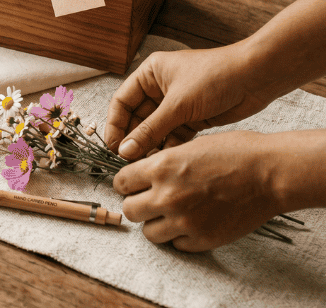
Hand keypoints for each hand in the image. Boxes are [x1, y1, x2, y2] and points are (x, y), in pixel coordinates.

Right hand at [105, 44, 271, 159]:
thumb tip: (125, 150)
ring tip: (146, 164)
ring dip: (150, 146)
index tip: (113, 146)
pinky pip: (173, 136)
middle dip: (133, 139)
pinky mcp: (192, 118)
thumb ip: (150, 130)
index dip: (115, 125)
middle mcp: (160, 88)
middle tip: (128, 161)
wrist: (257, 77)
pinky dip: (169, 147)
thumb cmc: (216, 76)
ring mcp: (176, 104)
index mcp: (150, 74)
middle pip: (137, 118)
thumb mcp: (178, 105)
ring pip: (154, 130)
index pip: (122, 102)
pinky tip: (167, 160)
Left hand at [113, 131, 280, 251]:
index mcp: (160, 167)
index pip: (120, 182)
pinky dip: (181, 236)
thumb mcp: (189, 147)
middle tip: (151, 200)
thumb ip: (162, 163)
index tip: (134, 185)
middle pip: (129, 210)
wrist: (271, 173)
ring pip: (149, 233)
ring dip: (156, 224)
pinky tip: (193, 223)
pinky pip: (177, 245)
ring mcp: (185, 221)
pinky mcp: (203, 239)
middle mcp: (167, 196)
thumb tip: (141, 175)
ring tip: (171, 214)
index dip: (127, 183)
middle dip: (138, 204)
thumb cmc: (235, 153)